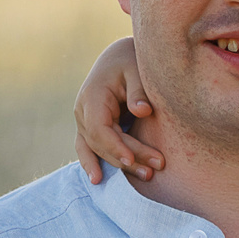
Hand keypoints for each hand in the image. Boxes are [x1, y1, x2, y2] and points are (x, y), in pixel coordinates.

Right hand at [73, 37, 164, 183]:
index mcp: (92, 96)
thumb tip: (141, 111)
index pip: (99, 129)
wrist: (119, 57)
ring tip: (146, 175)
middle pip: (101, 143)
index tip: (133, 159)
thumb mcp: (137, 69)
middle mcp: (83, 110)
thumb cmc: (130, 61)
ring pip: (97, 149)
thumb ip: (139, 90)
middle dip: (128, 158)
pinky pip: (88, 148)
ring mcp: (84, 120)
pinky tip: (97, 180)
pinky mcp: (90, 127)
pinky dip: (92, 163)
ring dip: (118, 165)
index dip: (115, 146)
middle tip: (155, 168)